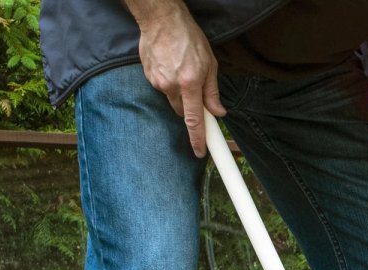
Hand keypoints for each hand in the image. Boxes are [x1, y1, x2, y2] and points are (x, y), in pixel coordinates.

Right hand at [125, 0, 225, 156]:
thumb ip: (212, 91)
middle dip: (190, 108)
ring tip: (181, 69)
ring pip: (172, 99)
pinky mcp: (148, 76)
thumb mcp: (210, 64)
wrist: (161, 19)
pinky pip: (162, 88)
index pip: (194, 120)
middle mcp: (172, 86)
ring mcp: (157, 82)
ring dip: (179, 93)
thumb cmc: (189, 38)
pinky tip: (171, 66)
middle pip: (183, 112)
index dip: (197, 139)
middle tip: (194, 90)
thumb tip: (219, 113)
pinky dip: (168, 82)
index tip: (200, 152)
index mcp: (190, 83)